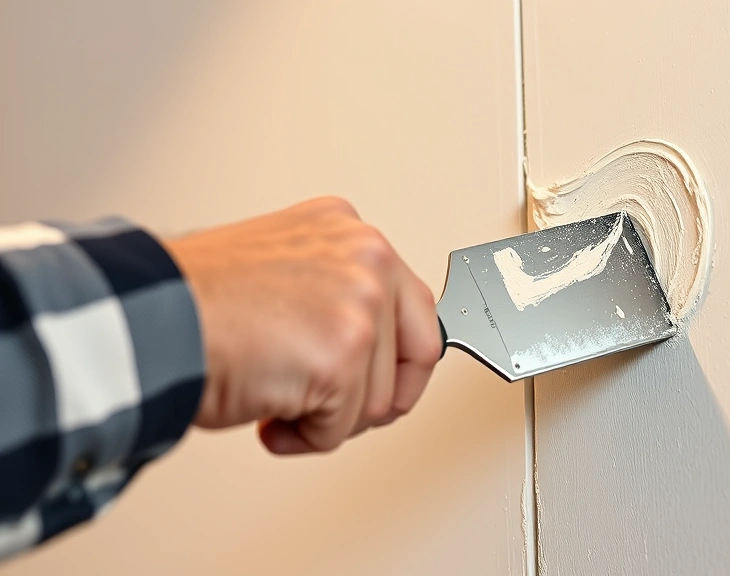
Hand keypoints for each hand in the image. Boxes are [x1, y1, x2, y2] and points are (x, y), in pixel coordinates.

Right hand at [164, 197, 440, 454]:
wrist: (151, 318)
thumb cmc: (196, 301)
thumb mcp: (287, 270)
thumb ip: (337, 294)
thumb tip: (371, 346)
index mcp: (349, 231)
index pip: (415, 307)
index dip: (398, 361)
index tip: (382, 383)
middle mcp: (365, 256)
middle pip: (417, 355)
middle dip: (377, 397)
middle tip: (334, 407)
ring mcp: (360, 303)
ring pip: (377, 400)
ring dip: (327, 418)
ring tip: (275, 395)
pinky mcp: (342, 355)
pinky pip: (341, 428)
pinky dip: (303, 438)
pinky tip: (266, 411)